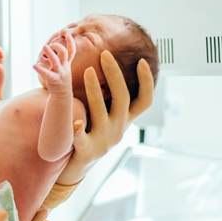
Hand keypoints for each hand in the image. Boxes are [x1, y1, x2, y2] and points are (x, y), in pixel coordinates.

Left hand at [33, 31, 74, 95]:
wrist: (62, 95)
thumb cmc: (59, 79)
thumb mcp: (59, 68)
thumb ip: (53, 61)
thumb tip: (43, 55)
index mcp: (67, 64)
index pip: (72, 51)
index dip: (71, 42)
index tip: (67, 34)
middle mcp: (64, 67)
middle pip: (64, 54)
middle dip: (58, 46)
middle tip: (49, 45)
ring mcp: (60, 73)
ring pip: (56, 61)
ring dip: (50, 53)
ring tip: (44, 46)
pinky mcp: (54, 80)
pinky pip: (47, 74)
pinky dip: (40, 69)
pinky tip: (34, 65)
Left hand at [63, 53, 154, 181]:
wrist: (75, 166)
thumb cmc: (90, 135)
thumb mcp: (106, 117)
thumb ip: (110, 99)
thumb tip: (111, 67)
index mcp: (125, 120)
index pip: (144, 101)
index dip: (147, 82)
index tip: (142, 61)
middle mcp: (118, 130)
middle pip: (123, 99)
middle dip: (115, 75)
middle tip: (105, 54)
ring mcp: (104, 141)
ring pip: (102, 113)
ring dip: (95, 90)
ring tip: (87, 71)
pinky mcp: (87, 151)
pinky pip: (82, 140)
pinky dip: (79, 131)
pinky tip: (74, 122)